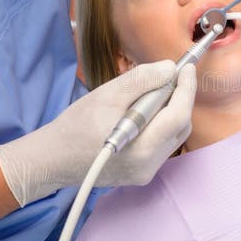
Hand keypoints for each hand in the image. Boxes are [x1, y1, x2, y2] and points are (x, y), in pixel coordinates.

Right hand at [0, 62, 195, 205]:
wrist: (53, 159)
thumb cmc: (75, 126)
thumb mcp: (108, 94)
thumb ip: (142, 80)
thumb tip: (170, 69)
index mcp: (142, 148)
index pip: (179, 115)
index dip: (187, 88)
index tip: (186, 68)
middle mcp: (149, 165)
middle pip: (180, 126)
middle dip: (179, 98)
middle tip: (168, 77)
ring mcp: (146, 172)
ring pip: (174, 135)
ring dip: (169, 111)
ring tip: (150, 94)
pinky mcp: (141, 173)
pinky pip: (162, 144)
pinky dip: (159, 124)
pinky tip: (143, 112)